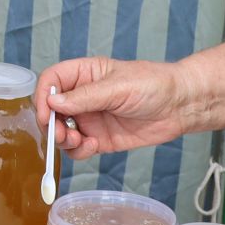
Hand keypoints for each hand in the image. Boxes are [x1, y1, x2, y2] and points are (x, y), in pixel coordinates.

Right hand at [34, 57, 192, 157]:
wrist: (181, 106)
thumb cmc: (154, 85)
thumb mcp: (118, 87)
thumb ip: (86, 97)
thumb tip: (53, 102)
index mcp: (84, 74)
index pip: (51, 81)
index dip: (42, 96)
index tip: (45, 114)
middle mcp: (83, 97)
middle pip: (50, 110)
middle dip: (50, 124)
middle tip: (63, 134)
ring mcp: (90, 118)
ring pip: (61, 132)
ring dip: (63, 140)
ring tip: (80, 141)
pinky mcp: (100, 139)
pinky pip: (78, 148)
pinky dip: (79, 151)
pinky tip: (93, 146)